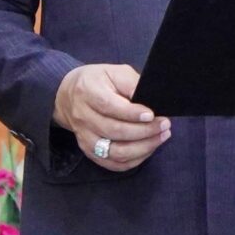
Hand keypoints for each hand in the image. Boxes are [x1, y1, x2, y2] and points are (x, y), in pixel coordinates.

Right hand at [54, 63, 168, 172]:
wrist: (69, 95)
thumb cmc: (98, 81)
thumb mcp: (114, 72)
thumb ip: (131, 83)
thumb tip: (150, 101)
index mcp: (88, 92)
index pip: (109, 106)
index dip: (132, 113)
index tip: (152, 114)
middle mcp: (82, 116)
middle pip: (114, 131)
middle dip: (144, 131)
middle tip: (164, 125)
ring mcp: (84, 137)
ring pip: (115, 152)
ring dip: (143, 147)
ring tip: (161, 137)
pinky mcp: (89, 151)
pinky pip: (113, 163)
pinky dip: (134, 160)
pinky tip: (148, 148)